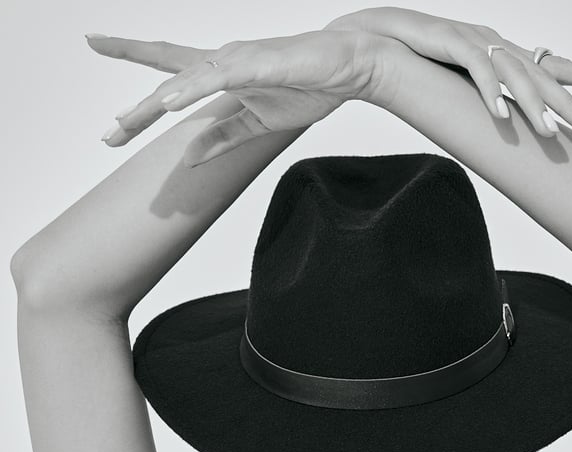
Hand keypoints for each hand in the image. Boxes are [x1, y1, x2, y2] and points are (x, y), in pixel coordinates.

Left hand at [86, 30, 378, 164]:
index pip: (168, 70)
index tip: (106, 93)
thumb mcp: (258, 123)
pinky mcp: (256, 63)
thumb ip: (223, 137)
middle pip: (167, 81)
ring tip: (127, 123)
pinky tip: (171, 101)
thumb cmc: (309, 86)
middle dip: (137, 110)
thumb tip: (188, 157)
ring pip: (185, 79)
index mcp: (221, 74)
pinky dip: (191, 88)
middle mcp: (222, 61)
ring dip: (156, 104)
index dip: (134, 74)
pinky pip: (217, 77)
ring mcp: (237, 60)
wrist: (349, 65)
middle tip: (108, 134)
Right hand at [324, 8, 571, 137]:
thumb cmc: (417, 67)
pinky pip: (475, 68)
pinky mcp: (450, 40)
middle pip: (541, 74)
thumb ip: (486, 102)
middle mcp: (495, 45)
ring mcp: (474, 40)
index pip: (552, 65)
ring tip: (551, 134)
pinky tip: (502, 116)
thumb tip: (509, 129)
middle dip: (570, 100)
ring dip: (534, 104)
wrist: (374, 42)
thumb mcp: (460, 89)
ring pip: (513, 72)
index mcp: (502, 57)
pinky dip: (490, 92)